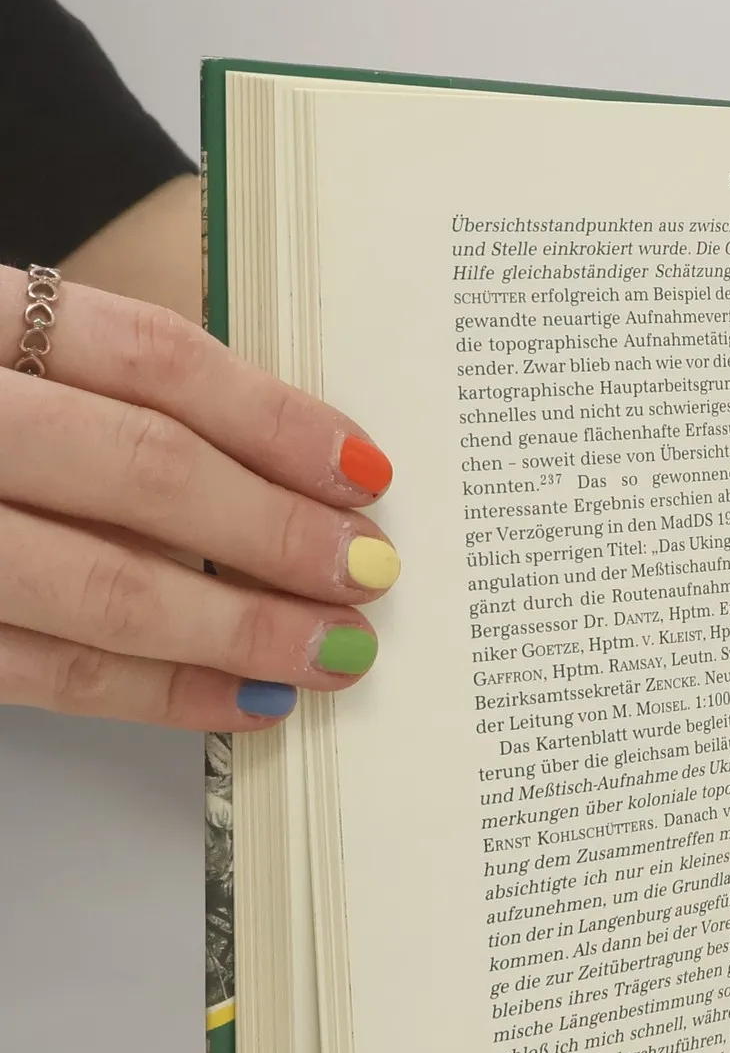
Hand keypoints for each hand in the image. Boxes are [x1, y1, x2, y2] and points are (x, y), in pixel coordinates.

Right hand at [0, 265, 398, 730]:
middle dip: (275, 531)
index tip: (365, 471)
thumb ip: (117, 391)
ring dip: (241, 627)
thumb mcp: (11, 358)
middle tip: (370, 571)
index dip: (274, 418)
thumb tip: (300, 472)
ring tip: (335, 649)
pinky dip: (161, 691)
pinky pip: (49, 672)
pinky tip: (246, 696)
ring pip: (103, 585)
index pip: (148, 356)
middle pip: (141, 469)